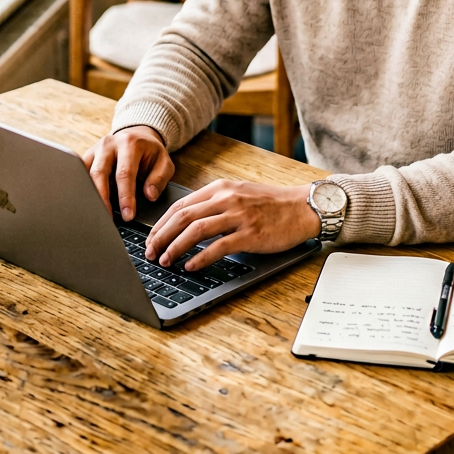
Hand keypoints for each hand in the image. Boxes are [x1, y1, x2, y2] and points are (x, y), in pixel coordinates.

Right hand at [82, 125, 173, 220]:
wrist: (136, 136)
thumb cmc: (150, 151)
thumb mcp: (164, 161)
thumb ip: (159, 178)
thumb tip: (149, 196)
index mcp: (129, 143)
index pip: (125, 173)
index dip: (125, 196)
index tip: (127, 215)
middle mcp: (108, 144)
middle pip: (99, 173)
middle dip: (103, 199)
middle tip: (108, 220)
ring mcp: (95, 150)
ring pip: (86, 175)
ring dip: (90, 196)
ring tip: (96, 216)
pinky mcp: (87, 158)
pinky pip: (80, 175)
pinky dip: (83, 191)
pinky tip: (88, 205)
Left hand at [144, 179, 320, 270]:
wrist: (303, 207)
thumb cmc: (272, 204)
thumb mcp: (239, 194)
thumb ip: (215, 203)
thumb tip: (188, 221)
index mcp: (221, 188)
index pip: (181, 204)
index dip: (161, 223)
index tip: (151, 238)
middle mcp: (227, 198)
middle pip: (183, 216)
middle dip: (161, 236)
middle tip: (150, 252)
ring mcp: (239, 216)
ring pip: (196, 230)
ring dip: (176, 247)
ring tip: (165, 260)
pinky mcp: (250, 234)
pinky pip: (219, 246)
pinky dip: (201, 257)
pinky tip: (191, 266)